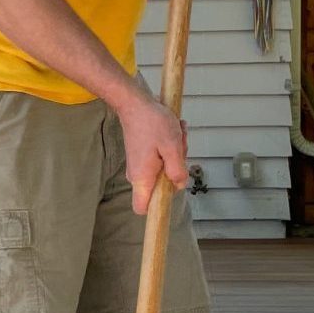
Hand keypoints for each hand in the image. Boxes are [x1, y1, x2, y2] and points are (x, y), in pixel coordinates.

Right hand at [116, 89, 188, 216]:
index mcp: (143, 178)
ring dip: (175, 155)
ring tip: (175, 136)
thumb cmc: (152, 123)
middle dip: (174, 171)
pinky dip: (169, 148)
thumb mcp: (172, 147)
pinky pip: (160, 159)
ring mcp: (140, 165)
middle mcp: (138, 175)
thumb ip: (177, 170)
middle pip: (160, 188)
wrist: (135, 103)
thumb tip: (179, 185)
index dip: (157, 207)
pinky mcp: (143, 156)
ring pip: (163, 171)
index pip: (142, 209)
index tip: (169, 193)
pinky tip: (172, 132)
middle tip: (178, 150)